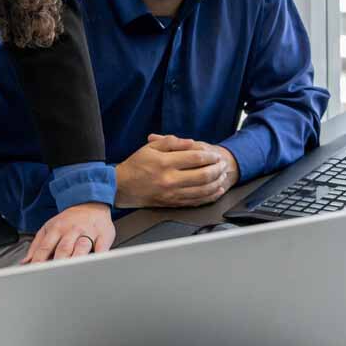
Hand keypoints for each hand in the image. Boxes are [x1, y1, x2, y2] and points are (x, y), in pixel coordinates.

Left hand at [22, 202, 115, 264]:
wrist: (90, 203)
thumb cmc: (69, 220)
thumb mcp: (49, 227)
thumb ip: (37, 245)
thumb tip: (25, 262)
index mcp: (56, 228)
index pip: (45, 247)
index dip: (39, 261)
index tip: (35, 273)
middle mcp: (71, 230)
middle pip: (63, 249)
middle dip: (57, 263)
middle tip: (52, 277)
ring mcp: (88, 233)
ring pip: (81, 248)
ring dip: (75, 260)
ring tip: (71, 273)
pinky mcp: (103, 236)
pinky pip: (102, 248)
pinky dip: (98, 258)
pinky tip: (95, 267)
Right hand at [114, 135, 236, 208]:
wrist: (122, 187)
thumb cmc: (135, 166)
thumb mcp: (150, 147)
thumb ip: (171, 142)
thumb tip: (190, 142)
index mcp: (165, 163)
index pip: (196, 158)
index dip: (210, 156)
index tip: (215, 155)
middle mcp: (170, 179)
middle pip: (203, 175)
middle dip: (218, 169)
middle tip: (223, 164)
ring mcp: (172, 193)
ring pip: (203, 190)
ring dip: (217, 182)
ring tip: (223, 176)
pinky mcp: (173, 203)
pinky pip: (196, 201)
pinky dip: (210, 196)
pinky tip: (216, 190)